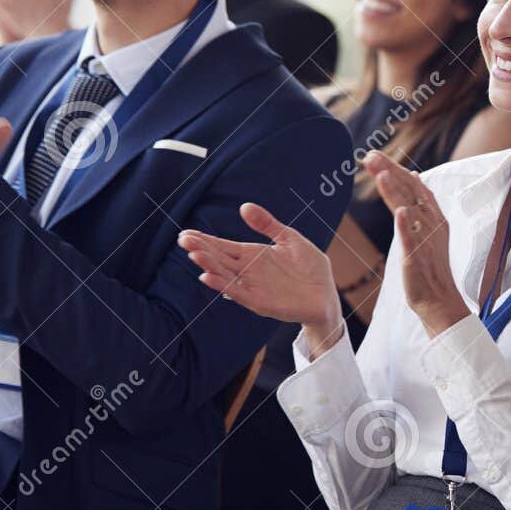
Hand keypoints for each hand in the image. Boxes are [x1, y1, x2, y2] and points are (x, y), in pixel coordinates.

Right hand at [179, 204, 342, 354]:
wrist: (326, 295)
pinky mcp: (261, 302)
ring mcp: (253, 287)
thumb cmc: (309, 268)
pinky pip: (239, 293)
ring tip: (194, 255)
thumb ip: (268, 224)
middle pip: (220, 259)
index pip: (223, 246)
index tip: (186, 233)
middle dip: (201, 250)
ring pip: (226, 275)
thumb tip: (244, 207)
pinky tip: (209, 277)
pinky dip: (224, 286)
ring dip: (210, 266)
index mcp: (253, 255)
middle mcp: (249, 271)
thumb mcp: (290, 239)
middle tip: (183, 240)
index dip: (205, 240)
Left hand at [366, 152, 468, 337]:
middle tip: (371, 155)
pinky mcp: (418, 258)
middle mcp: (431, 224)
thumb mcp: (426, 228)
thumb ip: (421, 203)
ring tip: (382, 173)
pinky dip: (406, 225)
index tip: (377, 155)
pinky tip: (400, 211)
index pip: (414, 186)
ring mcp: (425, 241)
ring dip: (396, 191)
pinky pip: (412, 239)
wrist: (440, 300)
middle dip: (391, 172)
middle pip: (410, 193)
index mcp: (433, 217)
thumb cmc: (430, 266)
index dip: (396, 169)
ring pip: (410, 210)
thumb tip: (415, 175)